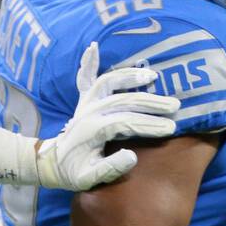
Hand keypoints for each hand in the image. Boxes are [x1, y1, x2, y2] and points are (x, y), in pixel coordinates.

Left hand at [37, 41, 179, 190]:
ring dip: (130, 77)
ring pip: (108, 82)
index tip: (170, 128)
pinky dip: (88, 62)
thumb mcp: (89, 179)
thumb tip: (132, 155)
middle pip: (123, 101)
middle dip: (150, 103)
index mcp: (92, 131)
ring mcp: (84, 104)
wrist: (51, 164)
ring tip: (152, 75)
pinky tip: (94, 47)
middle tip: (174, 106)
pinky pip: (85, 78)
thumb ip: (110, 168)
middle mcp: (88, 112)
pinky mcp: (82, 100)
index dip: (149, 125)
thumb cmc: (73, 173)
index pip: (125, 123)